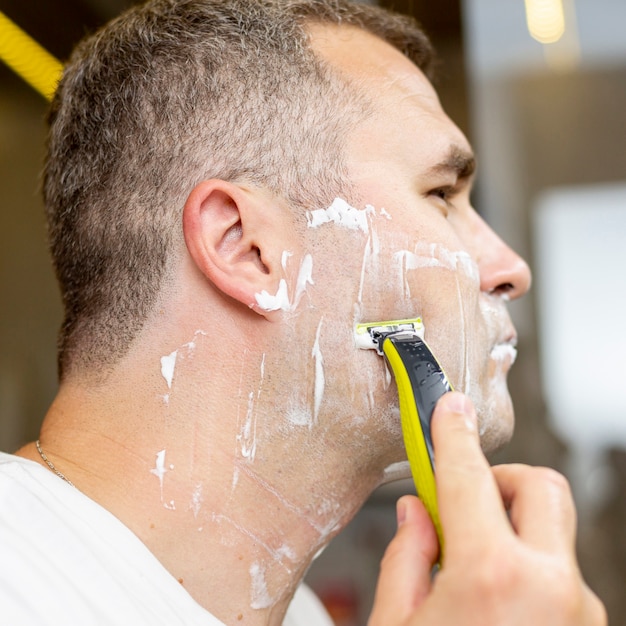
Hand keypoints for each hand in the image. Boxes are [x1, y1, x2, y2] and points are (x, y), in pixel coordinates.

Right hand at [368, 392, 605, 625]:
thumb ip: (405, 558)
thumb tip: (417, 515)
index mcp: (492, 578)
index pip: (467, 476)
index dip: (452, 433)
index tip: (450, 410)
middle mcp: (549, 587)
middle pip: (540, 485)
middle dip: (500, 477)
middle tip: (465, 500)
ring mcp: (577, 610)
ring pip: (552, 530)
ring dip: (512, 527)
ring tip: (473, 565)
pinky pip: (558, 572)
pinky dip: (525, 566)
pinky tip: (494, 600)